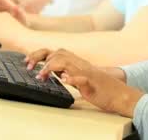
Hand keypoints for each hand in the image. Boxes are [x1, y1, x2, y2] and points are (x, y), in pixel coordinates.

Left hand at [28, 49, 143, 117]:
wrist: (120, 94)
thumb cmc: (101, 89)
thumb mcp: (81, 80)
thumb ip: (70, 74)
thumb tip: (57, 74)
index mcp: (76, 63)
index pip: (55, 53)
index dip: (40, 54)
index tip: (27, 61)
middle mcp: (80, 64)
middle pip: (57, 52)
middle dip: (40, 57)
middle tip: (28, 66)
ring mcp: (87, 72)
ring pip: (67, 61)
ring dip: (51, 66)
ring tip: (41, 75)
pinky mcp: (93, 83)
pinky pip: (82, 78)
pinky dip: (73, 78)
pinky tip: (65, 80)